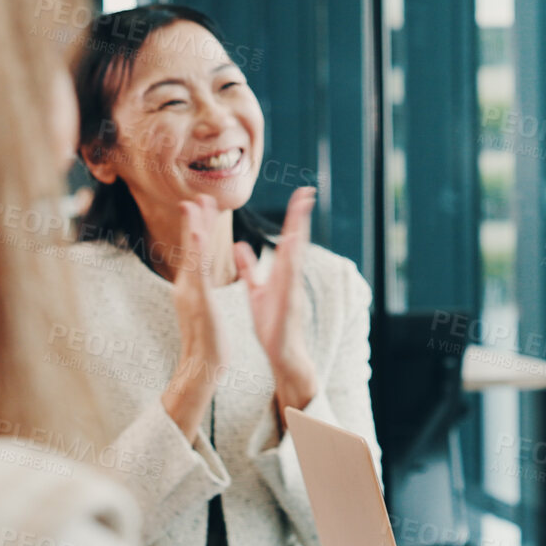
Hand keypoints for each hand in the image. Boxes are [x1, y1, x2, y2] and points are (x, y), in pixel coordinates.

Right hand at [162, 195, 225, 440]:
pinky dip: (195, 252)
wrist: (201, 366)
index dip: (197, 229)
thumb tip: (199, 282)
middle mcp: (188, 285)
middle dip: (193, 220)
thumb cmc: (206, 341)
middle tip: (196, 195)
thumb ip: (199, 293)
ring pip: (192, 254)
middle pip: (191, 248)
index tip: (199, 207)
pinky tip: (196, 234)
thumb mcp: (203, 310)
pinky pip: (197, 272)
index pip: (196, 252)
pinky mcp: (198, 299)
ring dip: (193, 227)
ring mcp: (190, 291)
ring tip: (193, 204)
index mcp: (192, 287)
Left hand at [237, 186, 317, 414]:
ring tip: (302, 212)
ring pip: (295, 256)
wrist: (283, 353)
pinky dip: (292, 263)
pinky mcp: (289, 303)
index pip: (287, 239)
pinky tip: (293, 250)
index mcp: (282, 273)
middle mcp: (290, 277)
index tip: (299, 195)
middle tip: (306, 192)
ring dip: (299, 234)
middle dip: (300, 217)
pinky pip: (290, 280)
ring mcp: (292, 289)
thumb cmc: (272, 324)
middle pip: (296, 241)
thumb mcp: (256, 290)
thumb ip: (249, 268)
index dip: (292, 217)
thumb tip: (239, 245)